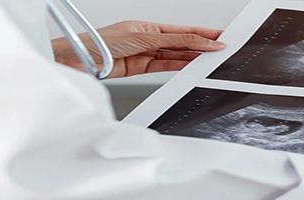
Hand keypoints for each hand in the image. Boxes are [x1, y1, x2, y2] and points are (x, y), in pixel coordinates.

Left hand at [51, 21, 225, 78]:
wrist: (80, 59)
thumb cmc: (101, 42)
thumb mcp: (144, 38)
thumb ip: (174, 42)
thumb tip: (197, 42)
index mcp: (148, 27)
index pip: (182, 31)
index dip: (203, 34)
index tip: (220, 37)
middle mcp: (148, 39)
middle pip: (182, 44)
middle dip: (203, 46)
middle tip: (223, 49)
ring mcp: (145, 54)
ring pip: (176, 57)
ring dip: (194, 58)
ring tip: (212, 60)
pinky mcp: (141, 69)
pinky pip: (166, 68)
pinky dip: (180, 67)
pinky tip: (193, 67)